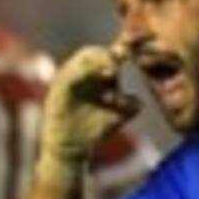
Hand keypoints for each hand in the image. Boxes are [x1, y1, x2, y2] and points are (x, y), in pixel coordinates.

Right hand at [38, 43, 139, 184]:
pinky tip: (92, 75)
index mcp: (100, 76)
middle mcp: (84, 73)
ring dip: (97, 60)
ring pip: (82, 59)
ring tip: (112, 69)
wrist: (73, 147)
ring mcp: (70, 79)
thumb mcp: (119, 116)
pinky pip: (68, 76)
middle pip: (96, 52)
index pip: (110, 55)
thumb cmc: (96, 129)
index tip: (134, 54)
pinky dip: (80, 72)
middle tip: (124, 57)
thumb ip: (130, 106)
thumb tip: (140, 101)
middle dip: (110, 53)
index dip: (122, 51)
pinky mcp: (58, 89)